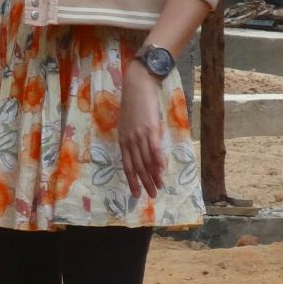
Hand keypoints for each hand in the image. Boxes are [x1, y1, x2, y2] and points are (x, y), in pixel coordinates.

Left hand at [119, 61, 165, 197]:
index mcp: (123, 141)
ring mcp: (140, 135)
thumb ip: (133, 139)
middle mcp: (130, 140)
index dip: (132, 180)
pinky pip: (154, 148)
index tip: (136, 193)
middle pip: (137, 166)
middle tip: (151, 196)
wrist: (137, 87)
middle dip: (144, 183)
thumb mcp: (128, 125)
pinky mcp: (150, 129)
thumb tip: (142, 152)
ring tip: (158, 188)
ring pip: (145, 160)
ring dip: (153, 176)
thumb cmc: (134, 105)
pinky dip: (157, 161)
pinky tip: (161, 171)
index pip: (127, 165)